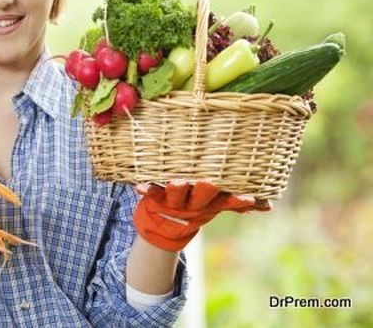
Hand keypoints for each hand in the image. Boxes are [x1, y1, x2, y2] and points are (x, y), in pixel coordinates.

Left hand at [133, 180, 270, 251]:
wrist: (163, 226)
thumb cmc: (196, 205)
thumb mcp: (217, 204)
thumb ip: (238, 202)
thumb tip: (268, 205)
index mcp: (210, 202)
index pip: (227, 201)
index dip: (237, 200)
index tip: (248, 198)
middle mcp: (194, 203)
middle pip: (201, 197)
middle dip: (205, 190)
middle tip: (210, 182)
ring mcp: (175, 201)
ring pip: (177, 195)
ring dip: (178, 189)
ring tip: (178, 183)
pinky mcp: (156, 197)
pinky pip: (151, 192)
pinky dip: (146, 189)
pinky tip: (139, 187)